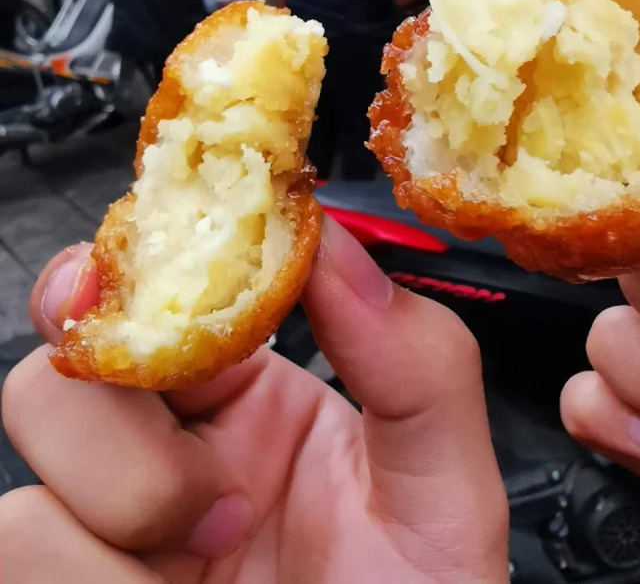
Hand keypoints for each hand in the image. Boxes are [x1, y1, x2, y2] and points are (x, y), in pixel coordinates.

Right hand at [0, 217, 507, 582]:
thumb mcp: (444, 494)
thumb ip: (416, 363)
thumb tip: (337, 244)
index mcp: (252, 399)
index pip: (167, 293)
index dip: (138, 265)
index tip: (129, 267)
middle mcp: (169, 452)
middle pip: (65, 360)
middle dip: (124, 418)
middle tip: (215, 494)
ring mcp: (112, 529)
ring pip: (27, 455)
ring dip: (117, 510)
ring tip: (212, 566)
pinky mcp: (74, 583)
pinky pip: (19, 545)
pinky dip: (89, 576)